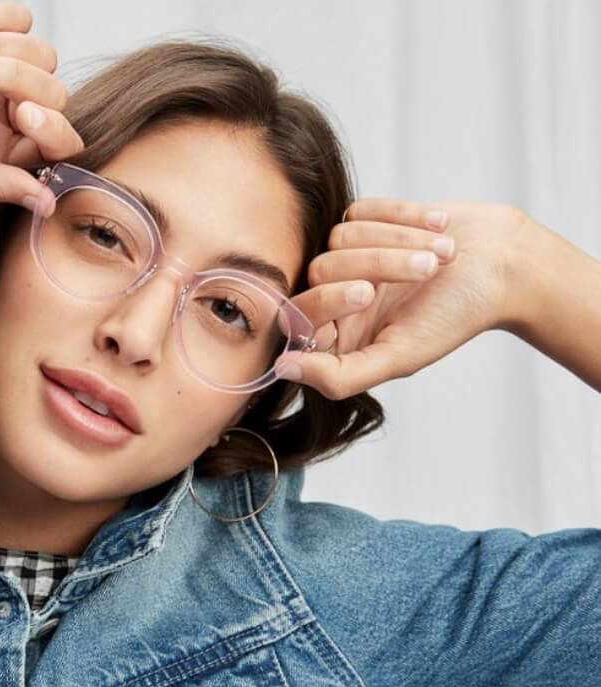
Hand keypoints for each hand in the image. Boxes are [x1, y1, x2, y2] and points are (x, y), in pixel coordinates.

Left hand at [276, 199, 528, 399]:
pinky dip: (402, 216)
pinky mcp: (366, 220)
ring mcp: (349, 256)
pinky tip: (437, 228)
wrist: (503, 263)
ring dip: (399, 241)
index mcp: (337, 336)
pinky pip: (359, 211)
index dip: (327, 300)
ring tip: (442, 254)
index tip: (367, 295)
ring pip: (339, 237)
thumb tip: (283, 368)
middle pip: (320, 270)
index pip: (298, 315)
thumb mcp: (399, 357)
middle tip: (424, 272)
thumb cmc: (454, 317)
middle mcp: (336, 297)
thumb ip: (339, 376)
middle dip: (377, 265)